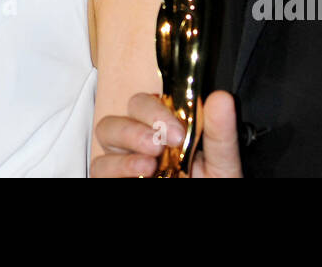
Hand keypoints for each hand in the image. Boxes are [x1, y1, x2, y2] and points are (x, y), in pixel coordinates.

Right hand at [92, 90, 242, 177]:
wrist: (207, 222)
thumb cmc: (212, 188)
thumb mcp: (222, 165)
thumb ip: (220, 135)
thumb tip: (220, 100)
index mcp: (166, 130)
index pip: (145, 104)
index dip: (155, 110)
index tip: (176, 131)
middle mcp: (141, 144)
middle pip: (117, 119)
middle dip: (134, 128)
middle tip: (157, 145)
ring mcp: (125, 164)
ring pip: (104, 139)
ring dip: (123, 150)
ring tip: (148, 166)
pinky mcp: (115, 181)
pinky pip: (99, 170)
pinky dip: (115, 170)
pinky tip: (138, 176)